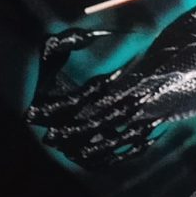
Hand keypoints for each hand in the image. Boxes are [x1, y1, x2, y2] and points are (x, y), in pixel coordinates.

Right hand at [27, 28, 156, 165]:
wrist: (54, 107)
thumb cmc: (56, 72)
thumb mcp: (51, 51)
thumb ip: (67, 42)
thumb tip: (95, 34)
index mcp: (40, 111)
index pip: (72, 101)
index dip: (96, 87)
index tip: (120, 73)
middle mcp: (54, 137)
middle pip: (92, 124)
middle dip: (121, 109)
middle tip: (144, 96)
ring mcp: (71, 152)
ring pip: (105, 145)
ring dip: (132, 130)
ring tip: (155, 117)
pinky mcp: (87, 162)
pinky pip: (114, 160)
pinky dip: (134, 149)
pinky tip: (152, 135)